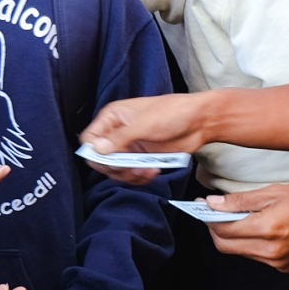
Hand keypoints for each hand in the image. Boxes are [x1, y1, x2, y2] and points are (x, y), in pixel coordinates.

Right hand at [78, 93, 215, 185]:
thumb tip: (98, 149)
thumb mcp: (144, 124)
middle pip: (100, 159)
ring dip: (129, 174)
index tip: (110, 160)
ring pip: (115, 170)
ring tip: (146, 171)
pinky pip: (130, 174)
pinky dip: (139, 177)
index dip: (95, 153)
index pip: (90, 138)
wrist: (199, 122)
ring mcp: (129, 146)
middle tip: (132, 168)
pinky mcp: (141, 158)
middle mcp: (118, 132)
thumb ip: (120, 137)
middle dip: (115, 167)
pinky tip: (152, 172)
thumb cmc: (173, 113)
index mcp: (113, 117)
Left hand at [201, 184, 288, 271]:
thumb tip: (215, 204)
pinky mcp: (285, 266)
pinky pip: (258, 256)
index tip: (203, 206)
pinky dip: (252, 242)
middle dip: (216, 230)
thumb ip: (241, 200)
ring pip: (241, 251)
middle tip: (215, 212)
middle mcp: (270, 250)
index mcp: (267, 229)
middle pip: (227, 246)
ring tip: (239, 217)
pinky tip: (258, 227)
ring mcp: (277, 262)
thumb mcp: (276, 192)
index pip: (223, 229)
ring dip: (234, 236)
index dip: (209, 217)